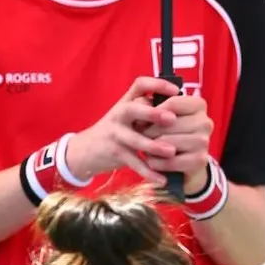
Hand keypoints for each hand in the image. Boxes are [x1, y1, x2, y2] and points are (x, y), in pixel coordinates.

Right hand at [64, 78, 208, 190]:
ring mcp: (116, 134)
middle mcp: (119, 114)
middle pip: (133, 108)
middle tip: (172, 118)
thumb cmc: (117, 131)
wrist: (87, 149)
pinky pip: (134, 163)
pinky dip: (148, 172)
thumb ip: (147, 111)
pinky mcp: (115, 153)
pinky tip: (162, 180)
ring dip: (153, 145)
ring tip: (171, 151)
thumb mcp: (128, 116)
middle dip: (153, 113)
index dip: (157, 84)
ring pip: (135, 139)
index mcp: (126, 102)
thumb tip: (178, 110)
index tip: (176, 91)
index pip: (140, 85)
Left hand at [135, 91, 213, 197]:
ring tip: (146, 148)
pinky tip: (152, 161)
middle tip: (141, 136)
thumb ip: (149, 105)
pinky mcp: (200, 160)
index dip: (154, 111)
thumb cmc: (171, 133)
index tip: (142, 118)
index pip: (172, 103)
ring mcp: (204, 142)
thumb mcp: (161, 115)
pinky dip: (157, 162)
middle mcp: (205, 122)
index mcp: (199, 105)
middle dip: (150, 130)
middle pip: (170, 123)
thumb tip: (139, 106)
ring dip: (152, 147)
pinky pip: (171, 160)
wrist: (185, 164)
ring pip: (168, 142)